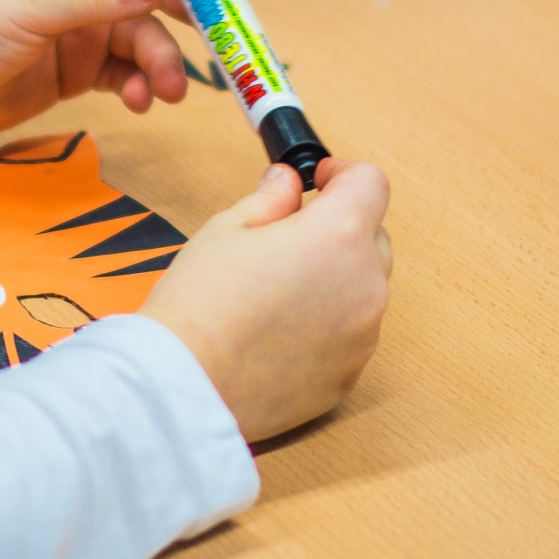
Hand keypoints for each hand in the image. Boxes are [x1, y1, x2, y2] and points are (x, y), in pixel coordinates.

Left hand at [0, 0, 194, 139]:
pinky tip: (141, 102)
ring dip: (163, 63)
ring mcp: (84, 26)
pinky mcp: (80, 69)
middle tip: (219, 41)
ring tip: (166, 91)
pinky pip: (128, 72)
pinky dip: (140, 86)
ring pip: (145, 37)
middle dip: (187, 15)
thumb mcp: (30, 4)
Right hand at [141, 159, 393, 443]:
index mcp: (337, 236)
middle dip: (339, 232)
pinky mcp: (348, 376)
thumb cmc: (198, 303)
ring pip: (363, 292)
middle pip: (374, 240)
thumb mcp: (225, 228)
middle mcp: (365, 284)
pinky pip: (349, 338)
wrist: (184, 383)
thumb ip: (270, 199)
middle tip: (285, 243)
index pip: (371, 184)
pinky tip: (276, 336)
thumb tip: (288, 184)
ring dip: (334, 283)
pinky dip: (326, 329)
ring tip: (275, 298)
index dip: (346, 175)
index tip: (321, 181)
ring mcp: (362, 336)